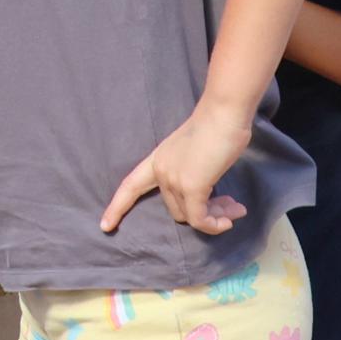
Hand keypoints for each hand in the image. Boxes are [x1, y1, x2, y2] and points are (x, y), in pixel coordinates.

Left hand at [100, 96, 253, 236]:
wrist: (223, 114)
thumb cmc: (215, 128)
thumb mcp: (195, 154)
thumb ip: (192, 173)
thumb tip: (207, 200)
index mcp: (158, 159)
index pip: (131, 186)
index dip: (117, 207)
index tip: (104, 225)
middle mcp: (161, 170)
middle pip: (176, 209)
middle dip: (205, 213)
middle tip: (229, 207)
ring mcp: (174, 179)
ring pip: (190, 217)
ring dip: (216, 218)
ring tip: (236, 210)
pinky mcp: (191, 187)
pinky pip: (200, 220)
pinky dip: (215, 224)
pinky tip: (232, 217)